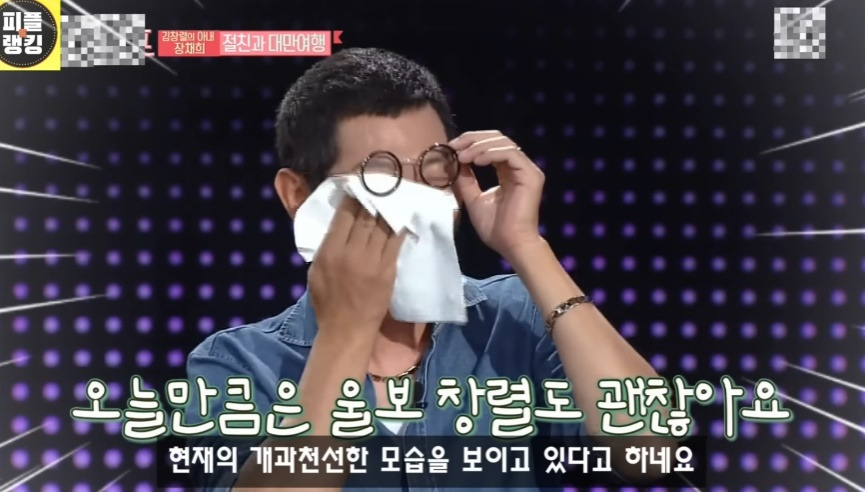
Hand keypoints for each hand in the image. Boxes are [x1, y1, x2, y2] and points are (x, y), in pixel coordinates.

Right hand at [308, 196, 405, 335]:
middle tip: (377, 184)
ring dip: (387, 208)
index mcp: (330, 252)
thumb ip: (325, 248)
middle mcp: (351, 252)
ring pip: (381, 226)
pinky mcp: (388, 270)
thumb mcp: (316, 272)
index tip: (357, 187)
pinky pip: (395, 242)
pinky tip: (402, 216)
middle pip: (364, 218)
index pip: (343, 217)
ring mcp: (372, 261)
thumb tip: (337, 227)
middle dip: (372, 198)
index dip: (352, 199)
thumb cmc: (327, 303)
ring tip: (391, 194)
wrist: (347, 329)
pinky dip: (399, 227)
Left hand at [450, 130, 544, 261]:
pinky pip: (510, 154)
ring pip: (504, 143)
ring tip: (462, 156)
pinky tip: (476, 160)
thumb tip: (453, 162)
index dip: (470, 143)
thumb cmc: (495, 227)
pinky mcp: (531, 175)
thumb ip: (466, 180)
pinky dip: (491, 153)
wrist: (510, 244)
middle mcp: (519, 168)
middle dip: (473, 139)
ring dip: (479, 146)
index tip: (451, 148)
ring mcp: (527, 170)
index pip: (491, 146)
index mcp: (508, 172)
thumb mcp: (473, 199)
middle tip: (454, 146)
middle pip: (498, 138)